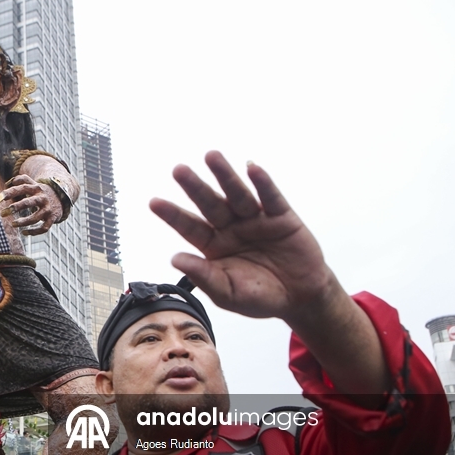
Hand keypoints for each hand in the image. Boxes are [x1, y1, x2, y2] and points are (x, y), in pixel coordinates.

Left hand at [0, 175, 61, 235]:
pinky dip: (33, 232)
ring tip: (12, 224)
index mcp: (36, 188)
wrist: (61, 197)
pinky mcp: (52, 219)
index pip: (21, 188)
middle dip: (15, 208)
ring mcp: (47, 209)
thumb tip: (9, 182)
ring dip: (23, 222)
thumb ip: (21, 179)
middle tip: (2, 214)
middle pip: (28, 203)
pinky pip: (43, 228)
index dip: (9, 193)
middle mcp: (42, 198)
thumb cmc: (40, 192)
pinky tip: (24, 232)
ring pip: (35, 218)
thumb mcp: (33, 183)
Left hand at [150, 151, 337, 322]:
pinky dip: (262, 183)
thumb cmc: (260, 297)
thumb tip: (175, 259)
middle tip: (178, 170)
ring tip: (211, 156)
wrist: (300, 299)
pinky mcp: (281, 217)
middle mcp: (231, 228)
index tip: (154, 203)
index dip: (173, 215)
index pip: (189, 227)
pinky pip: (271, 198)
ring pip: (237, 194)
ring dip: (224, 175)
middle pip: (209, 204)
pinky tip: (252, 168)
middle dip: (194, 187)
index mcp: (213, 246)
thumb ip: (204, 277)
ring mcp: (255, 220)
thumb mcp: (228, 294)